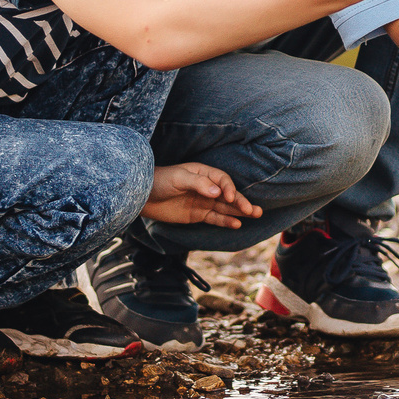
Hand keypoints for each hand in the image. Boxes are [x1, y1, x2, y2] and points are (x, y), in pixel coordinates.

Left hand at [143, 162, 259, 228]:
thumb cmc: (159, 181)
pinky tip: (237, 225)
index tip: (230, 197)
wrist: (142, 197)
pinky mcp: (198, 215)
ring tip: (256, 214)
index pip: (222, 180)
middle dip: (240, 202)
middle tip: (253, 210)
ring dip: (239, 212)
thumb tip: (217, 192)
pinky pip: (215, 218)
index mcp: (203, 173)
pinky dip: (226, 221)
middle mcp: (206, 187)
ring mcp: (203, 201)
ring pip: (225, 207)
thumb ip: (198, 184)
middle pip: (228, 194)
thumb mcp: (178, 178)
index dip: (228, 188)